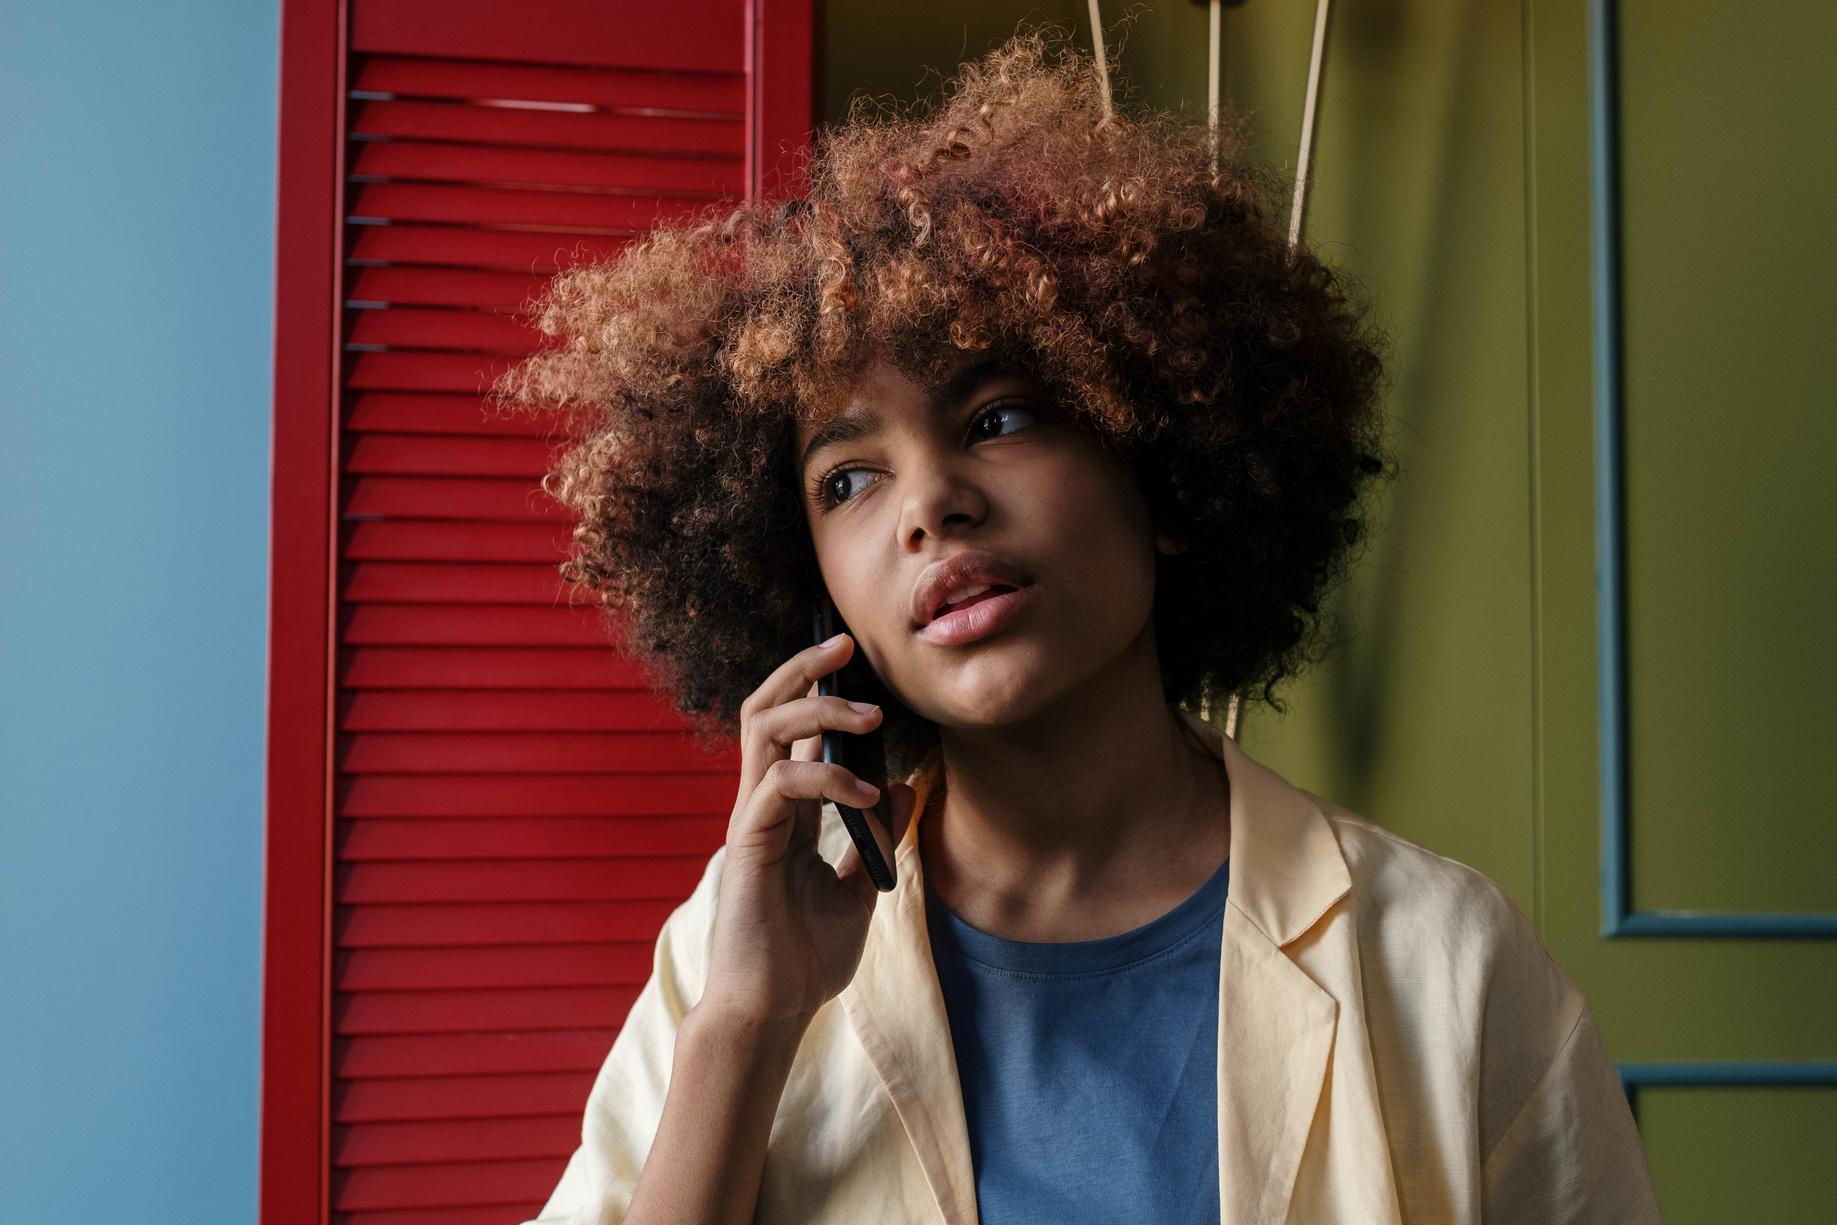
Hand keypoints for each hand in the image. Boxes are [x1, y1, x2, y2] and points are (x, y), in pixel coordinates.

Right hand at [698, 634, 917, 1029]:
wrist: (773, 1009)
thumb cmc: (805, 956)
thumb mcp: (859, 888)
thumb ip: (877, 838)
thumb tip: (907, 789)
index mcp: (784, 809)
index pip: (790, 725)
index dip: (816, 684)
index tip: (855, 657)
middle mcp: (761, 803)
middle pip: (763, 707)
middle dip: (802, 668)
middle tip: (846, 646)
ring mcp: (750, 820)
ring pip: (763, 728)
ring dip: (817, 708)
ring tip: (869, 714)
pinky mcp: (748, 845)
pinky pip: (779, 784)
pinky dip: (826, 778)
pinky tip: (869, 799)